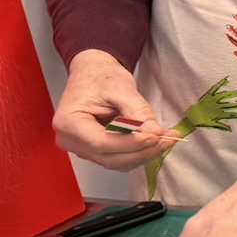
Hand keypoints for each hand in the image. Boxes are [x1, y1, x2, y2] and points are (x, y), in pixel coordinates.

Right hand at [53, 49, 175, 168]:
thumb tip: (155, 133)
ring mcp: (82, 148)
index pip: (101, 143)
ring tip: (166, 139)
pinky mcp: (96, 150)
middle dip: (142, 151)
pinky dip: (139, 153)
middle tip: (168, 139)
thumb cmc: (101, 77)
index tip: (155, 137)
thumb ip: (138, 111)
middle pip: (109, 157)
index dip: (131, 143)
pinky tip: (156, 141)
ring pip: (116, 162)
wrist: (93, 74)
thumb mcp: (121, 88)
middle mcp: (71, 140)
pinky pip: (119, 158)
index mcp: (69, 122)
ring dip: (143, 154)